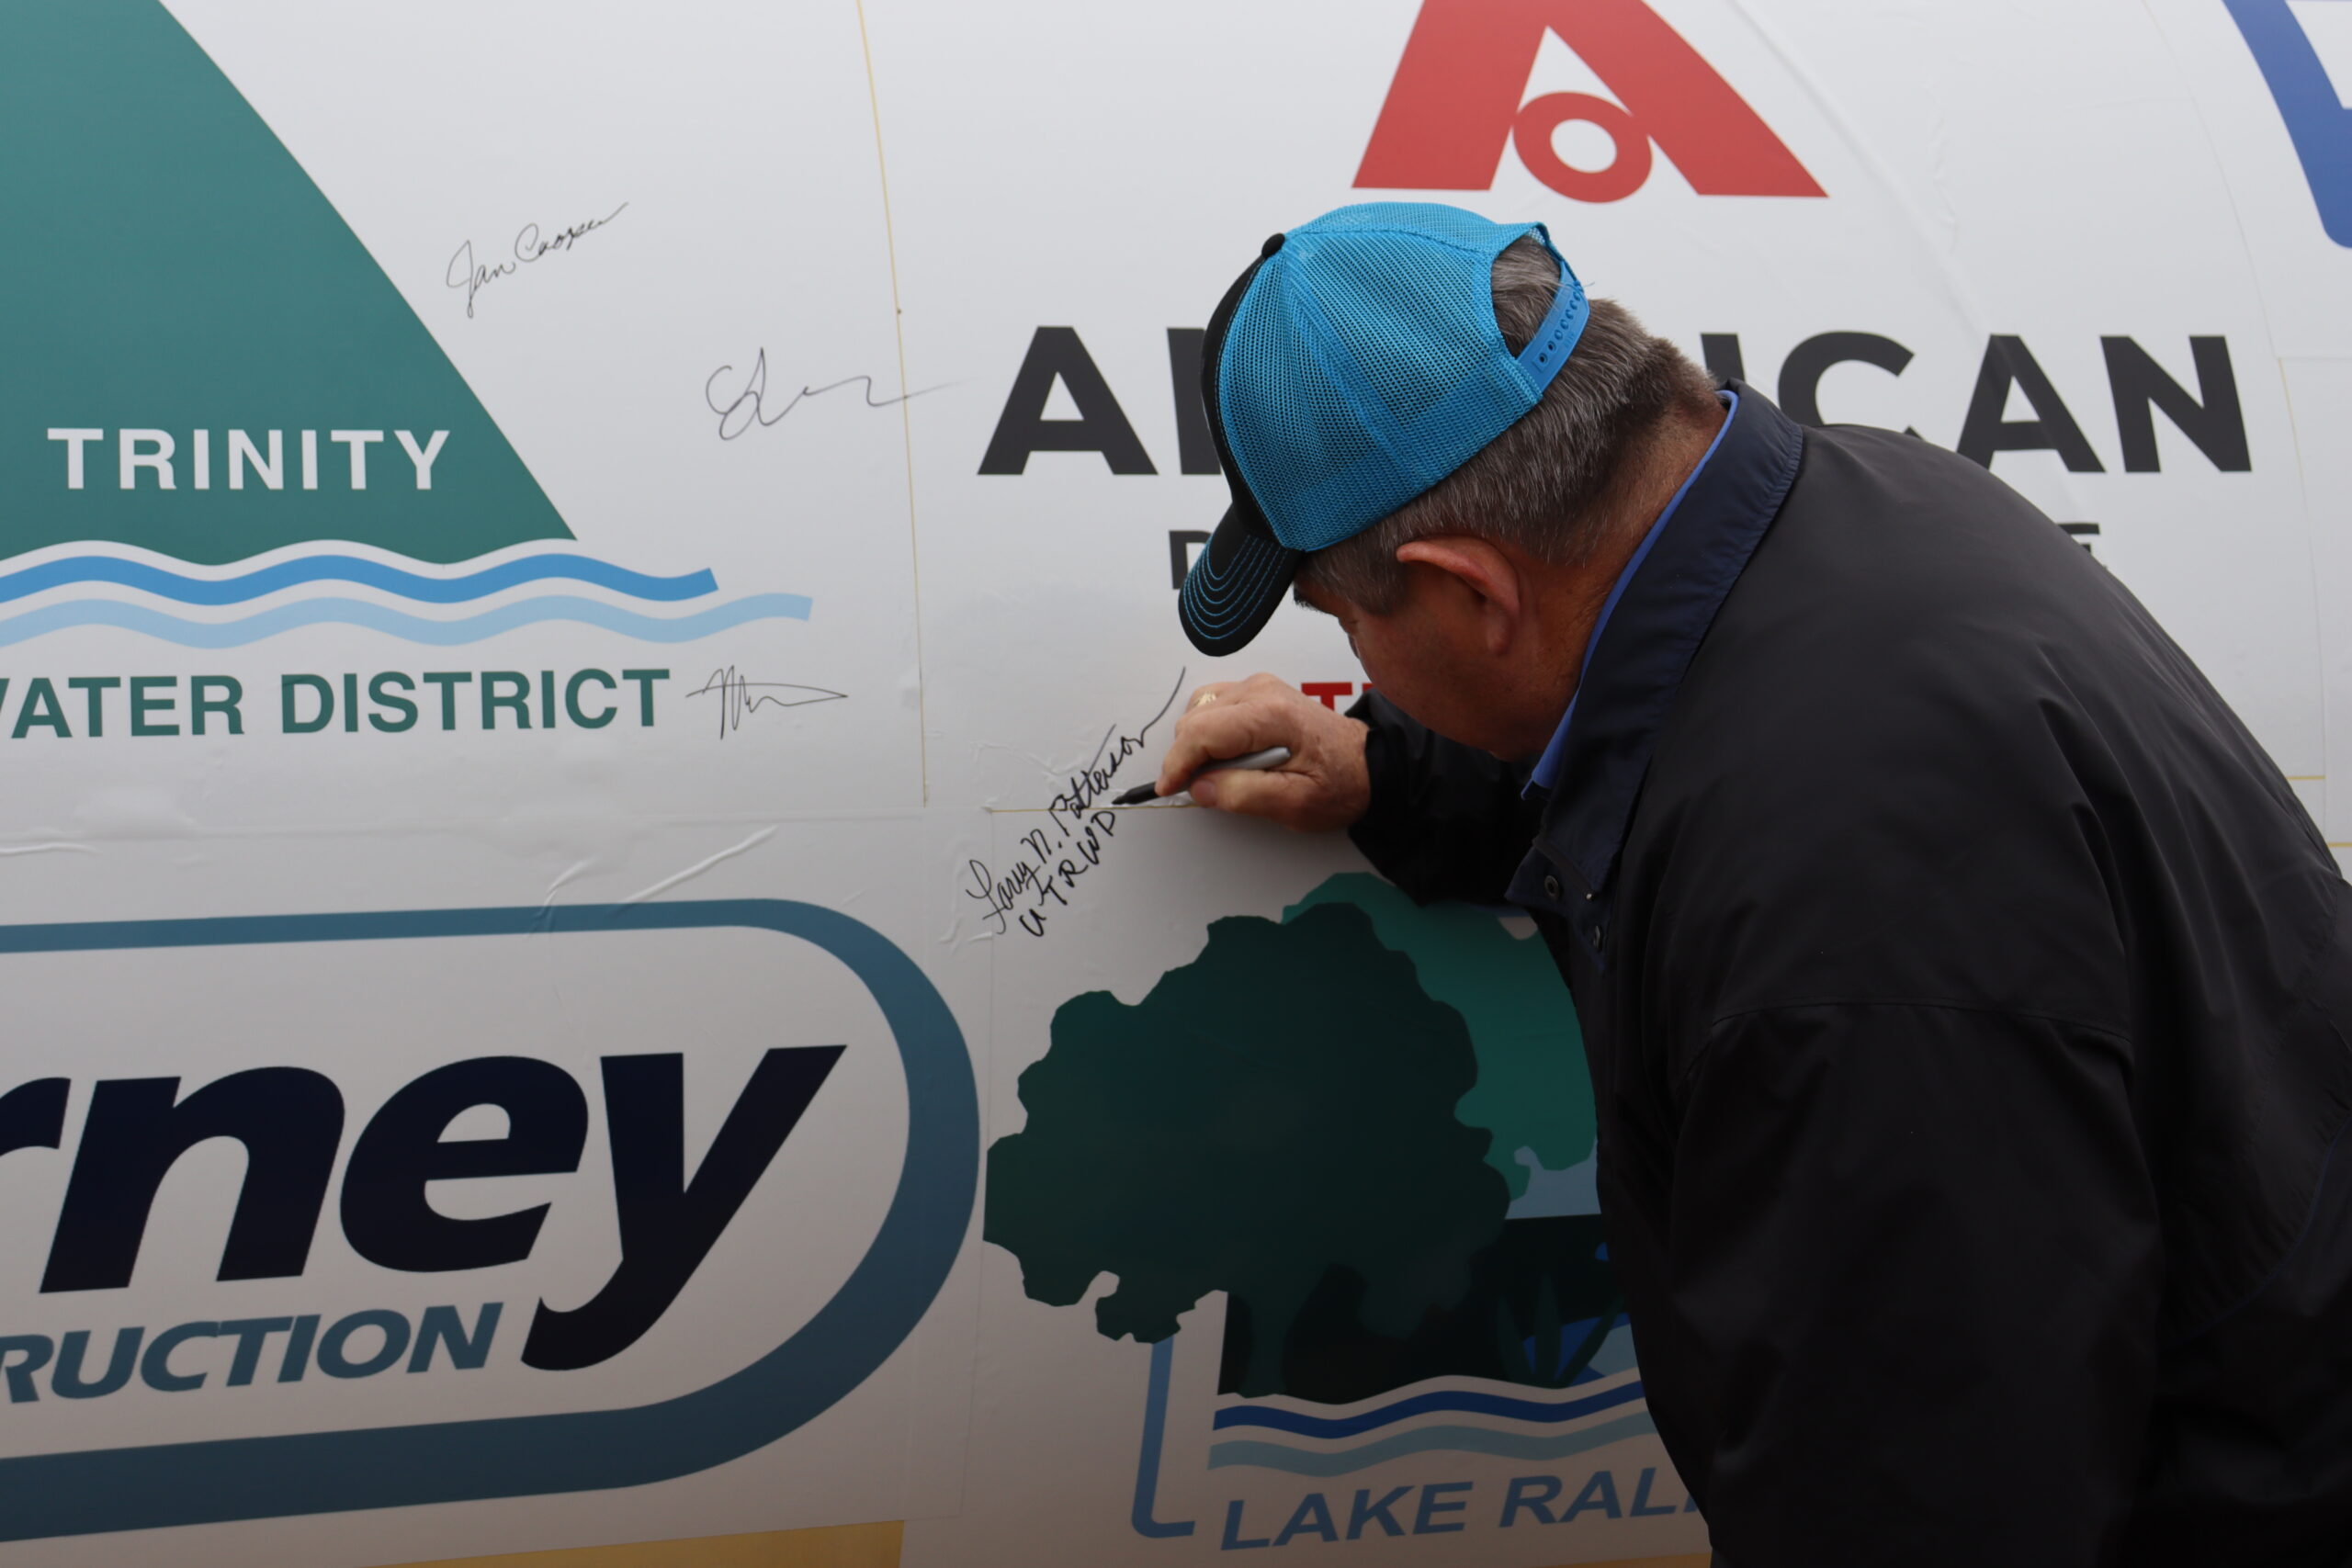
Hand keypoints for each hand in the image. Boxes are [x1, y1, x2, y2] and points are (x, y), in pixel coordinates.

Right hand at [1155, 674, 1370, 831]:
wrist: (1367, 764)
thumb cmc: (1340, 784)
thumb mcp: (1296, 803)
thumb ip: (1244, 795)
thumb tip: (1200, 788)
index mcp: (1271, 716)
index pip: (1201, 732)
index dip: (1177, 764)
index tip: (1168, 788)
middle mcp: (1261, 691)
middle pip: (1194, 720)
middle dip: (1187, 758)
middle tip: (1203, 790)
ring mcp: (1258, 686)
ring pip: (1198, 710)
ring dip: (1198, 745)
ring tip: (1223, 773)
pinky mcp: (1257, 691)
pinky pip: (1212, 706)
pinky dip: (1209, 733)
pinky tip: (1229, 756)